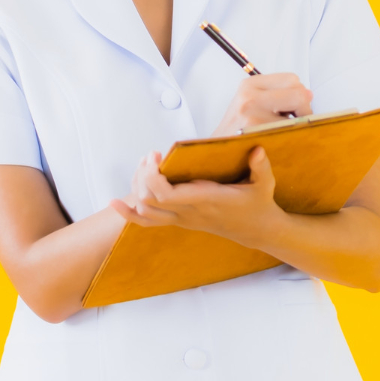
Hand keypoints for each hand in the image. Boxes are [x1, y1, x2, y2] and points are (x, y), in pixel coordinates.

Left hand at [109, 146, 285, 247]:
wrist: (257, 231)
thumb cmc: (259, 203)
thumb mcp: (265, 184)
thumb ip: (261, 167)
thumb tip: (257, 150)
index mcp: (205, 201)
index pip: (166, 195)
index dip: (152, 176)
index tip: (157, 155)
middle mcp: (190, 212)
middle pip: (148, 200)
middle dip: (142, 175)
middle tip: (151, 156)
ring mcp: (183, 219)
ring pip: (145, 210)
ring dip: (137, 187)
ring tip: (146, 165)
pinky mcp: (181, 221)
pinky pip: (148, 222)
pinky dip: (129, 215)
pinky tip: (115, 204)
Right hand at [211, 73, 312, 136]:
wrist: (214, 153)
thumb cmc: (238, 130)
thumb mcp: (251, 103)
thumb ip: (279, 95)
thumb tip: (309, 94)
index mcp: (249, 84)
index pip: (292, 80)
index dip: (298, 95)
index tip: (292, 110)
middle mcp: (249, 96)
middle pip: (298, 93)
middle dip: (304, 109)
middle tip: (293, 123)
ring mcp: (252, 114)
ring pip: (297, 116)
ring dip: (296, 127)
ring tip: (281, 134)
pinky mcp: (255, 132)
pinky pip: (289, 133)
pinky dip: (290, 139)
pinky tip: (277, 143)